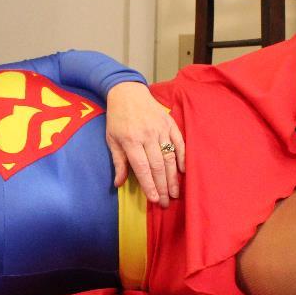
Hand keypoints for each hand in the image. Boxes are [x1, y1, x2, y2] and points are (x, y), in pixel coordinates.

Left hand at [105, 81, 185, 207]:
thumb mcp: (111, 139)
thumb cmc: (117, 118)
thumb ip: (118, 162)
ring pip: (170, 157)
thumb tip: (118, 183)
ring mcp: (160, 129)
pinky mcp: (169, 123)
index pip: (142, 168)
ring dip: (173, 177)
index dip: (149, 185)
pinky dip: (182, 157)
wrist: (128, 92)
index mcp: (130, 140)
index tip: (154, 200)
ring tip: (175, 193)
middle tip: (166, 202)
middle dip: (163, 186)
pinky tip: (183, 171)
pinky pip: (179, 143)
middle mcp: (147, 135)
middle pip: (158, 166)